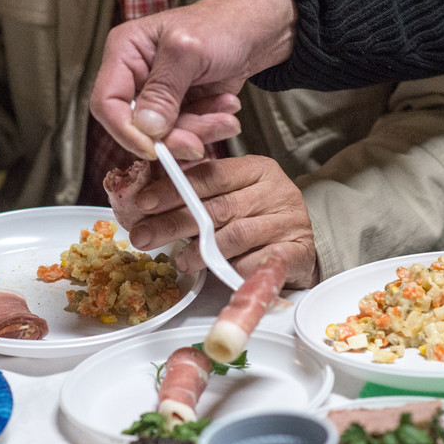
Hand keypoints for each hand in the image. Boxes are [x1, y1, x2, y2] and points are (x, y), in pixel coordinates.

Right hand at [90, 0, 296, 160]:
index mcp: (125, 52)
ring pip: (165, 135)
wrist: (260, 29)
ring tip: (228, 110)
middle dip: (173, 135)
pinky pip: (187, 132)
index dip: (125, 130)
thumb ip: (164, 90)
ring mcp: (159, 94)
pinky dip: (209, 126)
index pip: (106, 103)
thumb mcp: (189, 50)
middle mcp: (136, 76)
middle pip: (137, 126)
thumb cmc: (223, 24)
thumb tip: (146, 128)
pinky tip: (227, 106)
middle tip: (200, 141)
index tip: (153, 149)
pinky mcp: (181, 108)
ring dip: (200, 129)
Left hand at [120, 155, 318, 288]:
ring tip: (179, 261)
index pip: (211, 175)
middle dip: (175, 223)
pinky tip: (217, 274)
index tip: (143, 203)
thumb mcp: (233, 196)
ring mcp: (290, 220)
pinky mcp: (298, 251)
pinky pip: (259, 260)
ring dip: (201, 251)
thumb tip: (147, 207)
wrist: (300, 243)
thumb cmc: (258, 218)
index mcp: (257, 168)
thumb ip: (201, 197)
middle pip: (219, 207)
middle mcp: (276, 190)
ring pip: (237, 234)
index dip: (174, 189)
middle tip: (144, 237)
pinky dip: (235, 268)